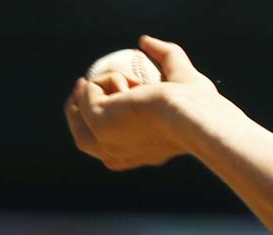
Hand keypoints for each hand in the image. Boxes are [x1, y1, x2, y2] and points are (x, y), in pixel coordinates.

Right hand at [64, 35, 219, 169]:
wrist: (191, 114)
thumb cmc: (197, 103)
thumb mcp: (182, 78)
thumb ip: (167, 56)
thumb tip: (145, 41)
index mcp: (139, 155)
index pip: (109, 149)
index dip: (97, 125)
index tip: (100, 98)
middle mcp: (120, 156)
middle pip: (84, 141)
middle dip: (76, 113)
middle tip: (84, 86)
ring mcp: (106, 143)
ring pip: (80, 116)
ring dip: (84, 93)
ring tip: (97, 78)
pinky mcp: (99, 125)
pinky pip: (90, 92)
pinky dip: (106, 79)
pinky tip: (129, 82)